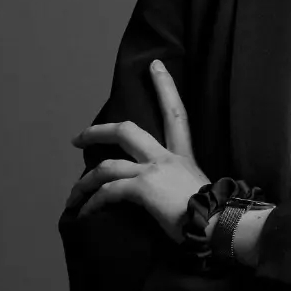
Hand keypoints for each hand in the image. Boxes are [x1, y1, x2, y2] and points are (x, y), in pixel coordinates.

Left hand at [67, 60, 208, 239]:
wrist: (217, 224)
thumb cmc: (213, 214)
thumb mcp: (199, 189)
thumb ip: (182, 185)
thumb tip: (171, 196)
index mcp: (182, 155)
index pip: (175, 113)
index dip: (165, 87)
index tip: (154, 66)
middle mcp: (166, 158)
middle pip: (127, 131)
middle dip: (98, 131)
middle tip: (79, 138)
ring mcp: (153, 171)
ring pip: (107, 166)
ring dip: (85, 182)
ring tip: (74, 195)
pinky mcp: (142, 188)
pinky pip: (108, 192)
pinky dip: (92, 203)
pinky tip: (85, 213)